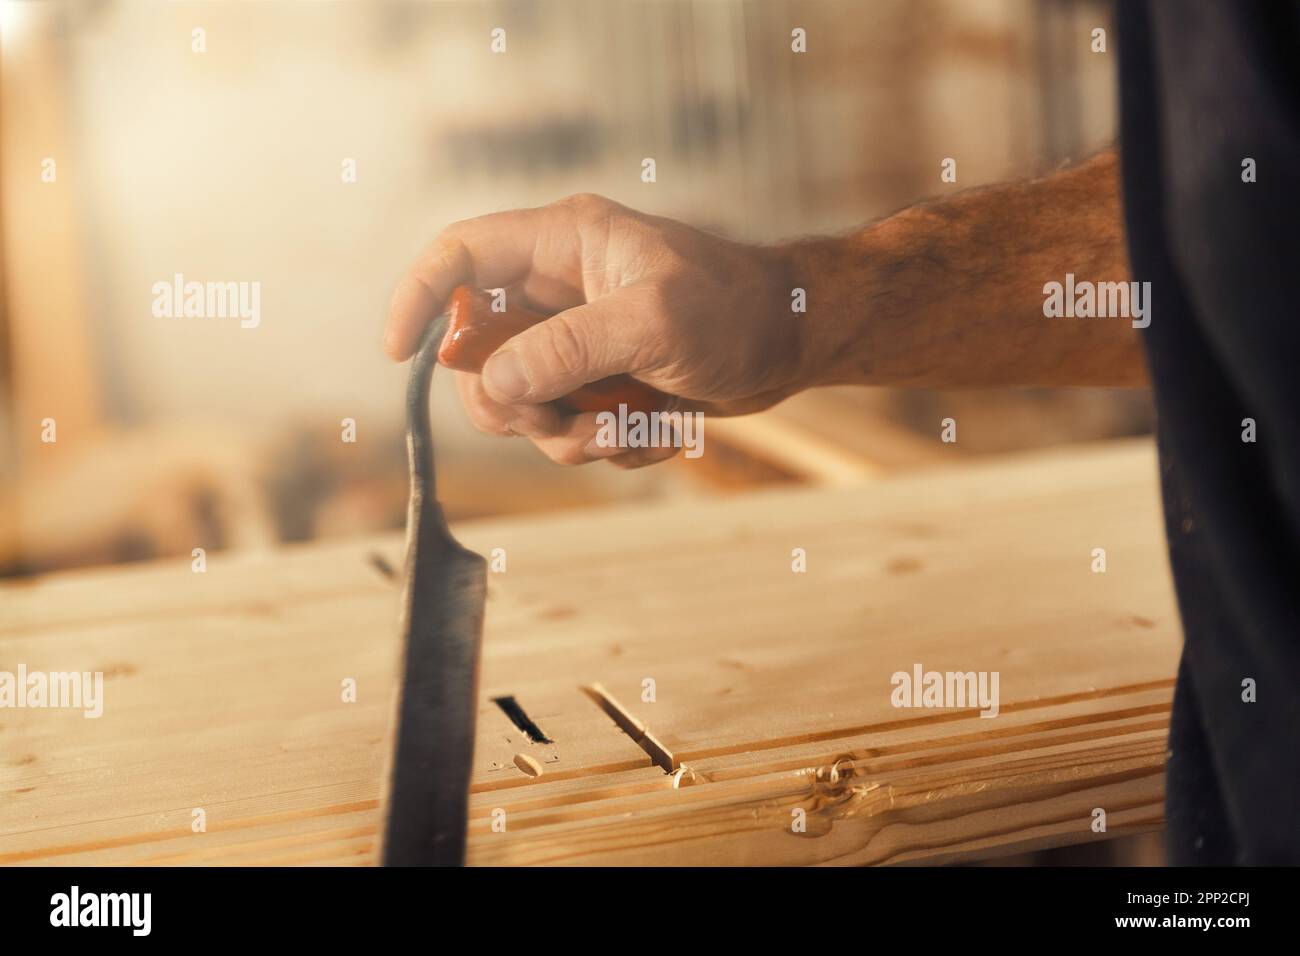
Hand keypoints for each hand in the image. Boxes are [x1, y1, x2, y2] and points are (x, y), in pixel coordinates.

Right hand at [385, 194, 808, 466]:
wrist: (794, 343)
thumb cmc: (737, 309)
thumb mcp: (653, 323)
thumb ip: (568, 350)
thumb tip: (493, 384)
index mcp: (562, 246)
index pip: (460, 256)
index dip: (419, 299)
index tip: (400, 354)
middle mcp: (559, 291)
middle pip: (482, 356)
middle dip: (517, 406)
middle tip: (561, 423)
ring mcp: (579, 340)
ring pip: (526, 406)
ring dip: (571, 435)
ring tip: (632, 429)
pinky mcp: (602, 381)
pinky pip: (571, 428)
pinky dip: (610, 443)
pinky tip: (662, 430)